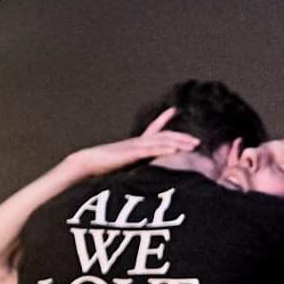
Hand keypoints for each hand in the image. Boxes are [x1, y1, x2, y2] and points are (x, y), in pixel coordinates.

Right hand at [67, 107, 199, 177]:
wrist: (86, 163)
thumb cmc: (101, 167)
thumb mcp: (121, 164)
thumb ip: (133, 165)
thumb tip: (138, 173)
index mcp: (135, 144)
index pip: (153, 129)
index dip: (164, 119)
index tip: (174, 110)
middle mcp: (138, 142)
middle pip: (164, 136)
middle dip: (182, 138)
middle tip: (197, 141)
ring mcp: (135, 146)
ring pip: (161, 141)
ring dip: (179, 142)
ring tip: (193, 145)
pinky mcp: (131, 153)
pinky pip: (150, 150)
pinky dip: (164, 149)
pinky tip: (175, 150)